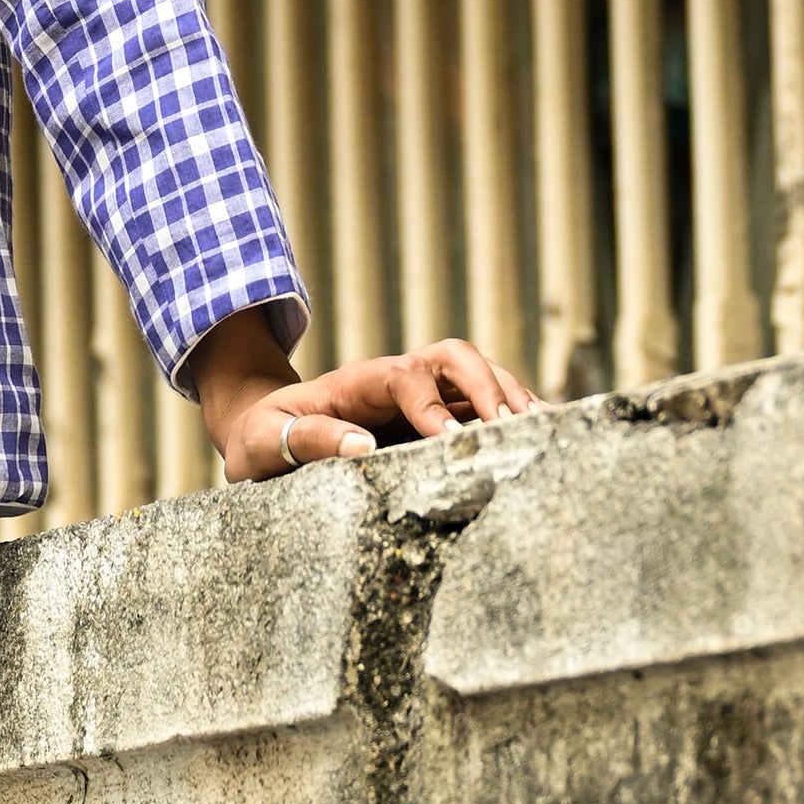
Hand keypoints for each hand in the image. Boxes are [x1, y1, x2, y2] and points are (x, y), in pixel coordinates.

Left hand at [188, 314, 540, 484]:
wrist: (265, 432)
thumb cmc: (262, 439)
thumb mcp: (264, 441)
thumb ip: (306, 439)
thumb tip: (362, 446)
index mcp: (356, 383)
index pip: (403, 377)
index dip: (431, 403)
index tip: (449, 439)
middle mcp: (396, 380)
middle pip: (452, 357)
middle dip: (487, 385)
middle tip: (509, 429)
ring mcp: (420, 394)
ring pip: (478, 375)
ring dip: (511, 396)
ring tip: (540, 431)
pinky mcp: (435, 414)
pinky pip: (481, 405)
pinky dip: (513, 414)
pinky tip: (540, 435)